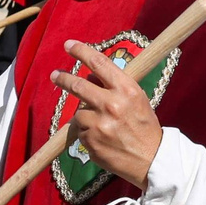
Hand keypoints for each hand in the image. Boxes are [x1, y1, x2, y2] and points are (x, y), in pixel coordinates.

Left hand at [54, 39, 162, 185]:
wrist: (150, 159)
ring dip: (85, 115)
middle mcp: (112, 104)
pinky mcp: (90, 141)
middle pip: (78, 85)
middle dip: (63, 79)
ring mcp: (99, 124)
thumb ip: (114, 86)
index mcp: (127, 89)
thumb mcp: (136, 99)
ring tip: (101, 124)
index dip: (81, 51)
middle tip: (55, 75)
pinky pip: (81, 131)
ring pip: (79, 112)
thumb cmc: (144, 127)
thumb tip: (89, 75)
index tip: (69, 45)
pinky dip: (87, 133)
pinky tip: (102, 138)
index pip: (99, 63)